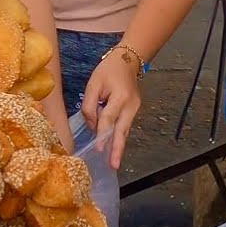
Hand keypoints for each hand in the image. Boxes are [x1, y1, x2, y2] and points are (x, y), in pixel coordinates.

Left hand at [81, 53, 141, 169]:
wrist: (127, 61)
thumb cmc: (107, 70)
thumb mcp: (93, 83)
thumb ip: (90, 104)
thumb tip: (91, 125)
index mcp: (120, 97)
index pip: (108, 118)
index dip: (102, 134)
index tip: (99, 149)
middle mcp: (131, 106)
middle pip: (122, 130)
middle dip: (117, 149)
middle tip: (114, 165)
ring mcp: (135, 109)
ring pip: (124, 130)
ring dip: (118, 146)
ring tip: (113, 162)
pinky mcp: (134, 111)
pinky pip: (124, 125)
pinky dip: (119, 136)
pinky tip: (114, 148)